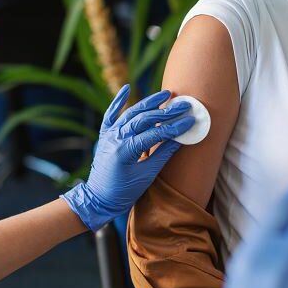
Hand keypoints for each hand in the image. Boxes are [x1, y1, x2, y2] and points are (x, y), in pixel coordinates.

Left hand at [61, 85, 195, 230]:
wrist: (98, 199)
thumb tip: (180, 138)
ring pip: (131, 113)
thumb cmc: (123, 192)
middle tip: (184, 104)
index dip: (174, 127)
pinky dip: (118, 101)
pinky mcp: (105, 135)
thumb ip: (162, 154)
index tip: (190, 120)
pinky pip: (111, 114)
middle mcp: (116, 138)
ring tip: (166, 93)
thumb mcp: (146, 175)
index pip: (155, 133)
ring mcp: (109, 135)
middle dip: (166, 111)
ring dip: (148, 102)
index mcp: (126, 149)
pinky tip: (127, 88)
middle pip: (144, 119)